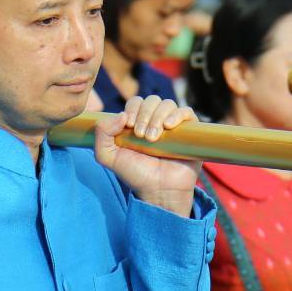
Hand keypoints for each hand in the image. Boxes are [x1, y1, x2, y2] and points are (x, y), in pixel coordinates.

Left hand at [94, 96, 200, 216]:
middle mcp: (156, 121)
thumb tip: (121, 114)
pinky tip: (169, 127)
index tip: (130, 126)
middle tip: (142, 136)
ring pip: (167, 104)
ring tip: (154, 138)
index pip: (136, 102)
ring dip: (157, 117)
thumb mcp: (108, 157)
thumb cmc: (136, 174)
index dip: (133, 109)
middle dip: (144, 114)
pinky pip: (186, 111)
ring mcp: (173, 125)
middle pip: (152, 100)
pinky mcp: (189, 131)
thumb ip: (101, 133)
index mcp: (138, 123)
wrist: (159, 190)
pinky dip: (177, 114)